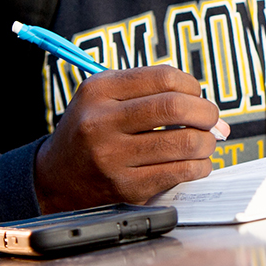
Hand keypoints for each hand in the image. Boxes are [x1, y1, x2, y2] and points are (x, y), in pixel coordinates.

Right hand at [33, 65, 230, 211]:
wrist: (54, 178)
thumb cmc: (90, 131)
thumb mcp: (103, 97)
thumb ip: (149, 92)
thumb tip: (207, 107)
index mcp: (99, 90)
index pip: (163, 77)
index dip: (191, 85)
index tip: (196, 95)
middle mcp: (102, 122)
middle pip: (175, 107)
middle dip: (206, 112)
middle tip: (211, 119)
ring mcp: (113, 157)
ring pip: (184, 142)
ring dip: (207, 142)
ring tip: (205, 142)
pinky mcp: (126, 188)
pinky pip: (179, 172)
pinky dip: (199, 166)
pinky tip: (196, 163)